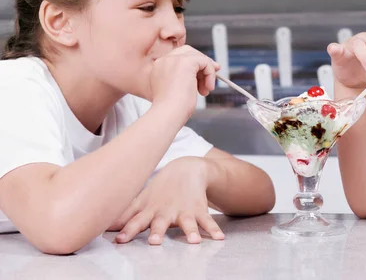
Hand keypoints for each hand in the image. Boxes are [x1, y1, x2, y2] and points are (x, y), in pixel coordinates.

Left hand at [110, 157, 224, 244]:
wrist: (187, 169)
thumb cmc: (160, 190)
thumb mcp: (142, 201)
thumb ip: (124, 216)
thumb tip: (101, 226)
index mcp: (150, 211)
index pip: (136, 222)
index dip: (127, 231)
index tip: (120, 240)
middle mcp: (166, 211)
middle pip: (161, 222)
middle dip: (157, 232)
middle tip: (155, 241)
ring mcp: (183, 211)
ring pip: (187, 222)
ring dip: (190, 231)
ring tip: (194, 241)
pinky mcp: (198, 209)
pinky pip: (207, 221)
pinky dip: (214, 229)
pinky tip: (219, 238)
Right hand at [150, 45, 219, 122]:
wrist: (167, 115)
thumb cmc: (172, 109)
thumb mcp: (178, 89)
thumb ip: (187, 78)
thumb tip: (204, 72)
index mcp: (159, 67)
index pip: (179, 57)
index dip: (194, 64)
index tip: (204, 75)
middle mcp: (164, 60)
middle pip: (188, 52)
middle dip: (202, 63)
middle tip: (212, 75)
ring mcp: (174, 59)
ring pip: (198, 57)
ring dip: (207, 72)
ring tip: (206, 89)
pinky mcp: (185, 62)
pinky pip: (204, 62)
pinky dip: (210, 74)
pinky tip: (207, 88)